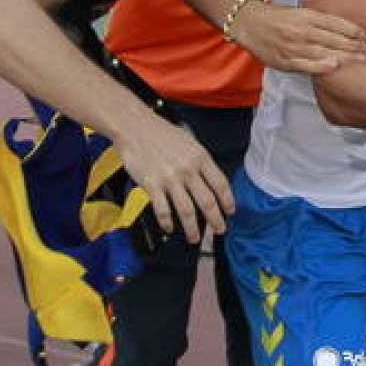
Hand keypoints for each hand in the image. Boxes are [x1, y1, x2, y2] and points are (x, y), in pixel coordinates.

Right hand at [113, 113, 235, 242]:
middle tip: (219, 230)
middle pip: (207, 201)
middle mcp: (188, 169)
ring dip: (193, 228)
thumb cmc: (162, 133)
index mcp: (200, 157)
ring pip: (187, 211)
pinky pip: (163, 210)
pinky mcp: (152, 185)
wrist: (135, 127)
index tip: (230, 212)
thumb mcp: (189, 142)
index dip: (228, 201)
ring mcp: (170, 179)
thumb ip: (200, 162)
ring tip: (195, 238)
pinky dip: (168, 223)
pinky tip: (170, 228)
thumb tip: (210, 182)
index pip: (220, 184)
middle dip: (215, 220)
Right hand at [231, 1, 365, 73]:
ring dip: (343, 56)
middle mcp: (300, 30)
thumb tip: (343, 29)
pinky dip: (320, 66)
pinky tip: (334, 67)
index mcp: (305, 15)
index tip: (365, 35)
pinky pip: (305, 64)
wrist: (248, 23)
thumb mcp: (299, 13)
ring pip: (322, 52)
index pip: (334, 22)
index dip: (352, 30)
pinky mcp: (284, 60)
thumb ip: (318, 21)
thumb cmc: (276, 18)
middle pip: (332, 38)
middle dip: (353, 45)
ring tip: (360, 60)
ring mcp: (292, 46)